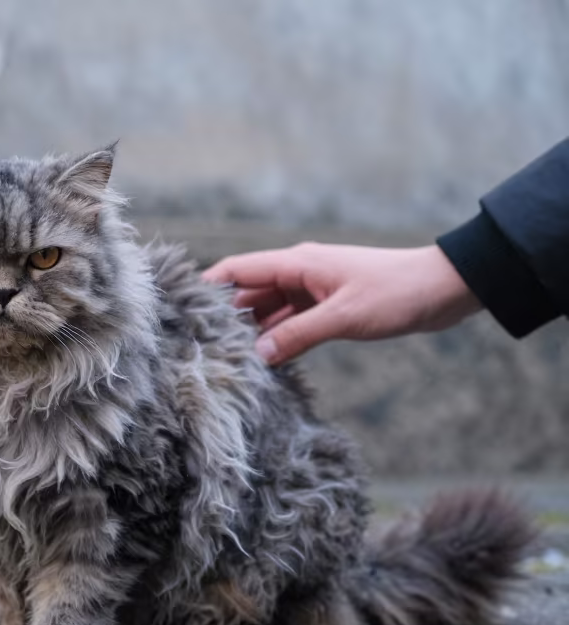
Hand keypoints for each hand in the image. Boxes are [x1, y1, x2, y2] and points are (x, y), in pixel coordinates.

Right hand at [202, 243, 481, 364]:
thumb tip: (257, 355)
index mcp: (297, 264)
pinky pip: (291, 322)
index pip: (236, 270)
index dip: (206, 287)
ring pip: (269, 310)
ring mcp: (313, 290)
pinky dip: (278, 338)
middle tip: (199, 344)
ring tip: (227, 357)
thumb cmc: (397, 293)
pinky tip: (266, 360)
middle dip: (225, 316)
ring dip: (252, 332)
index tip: (178, 309)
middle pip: (248, 293)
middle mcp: (299, 273)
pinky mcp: (328, 307)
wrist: (446, 289)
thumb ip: (298, 336)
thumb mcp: (344, 317)